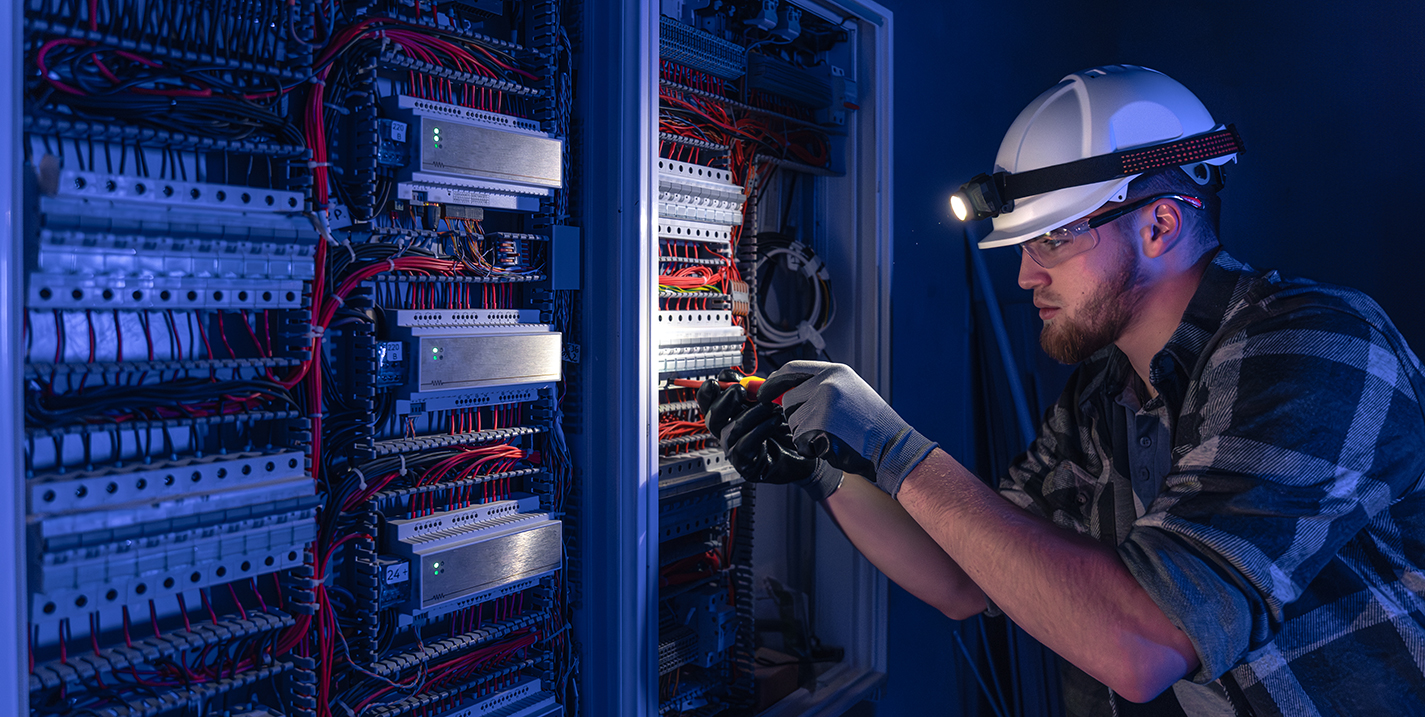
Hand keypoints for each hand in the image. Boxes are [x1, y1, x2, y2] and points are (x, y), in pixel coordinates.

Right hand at [697, 372, 842, 500]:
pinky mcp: (746, 466)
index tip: (722, 379)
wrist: (812, 449)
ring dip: (751, 414)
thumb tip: (738, 377)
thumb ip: (754, 389)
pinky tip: (774, 422)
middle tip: (741, 391)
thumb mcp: (770, 401)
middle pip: (711, 417)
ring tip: (772, 407)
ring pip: (729, 430)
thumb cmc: (791, 426)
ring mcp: (735, 451)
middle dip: (724, 401)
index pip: (708, 403)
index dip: (710, 390)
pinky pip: (743, 446)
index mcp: (730, 415)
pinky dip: (759, 430)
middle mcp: (728, 433)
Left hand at [763, 361, 937, 497]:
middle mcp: (828, 383)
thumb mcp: (849, 393)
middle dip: (795, 417)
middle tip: (819, 427)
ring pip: (793, 423)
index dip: (774, 382)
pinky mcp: (820, 426)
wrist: (892, 447)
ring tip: (833, 435)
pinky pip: (800, 440)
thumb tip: (785, 391)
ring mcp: (824, 404)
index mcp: (835, 372)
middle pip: (788, 400)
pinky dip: (811, 448)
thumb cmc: (872, 425)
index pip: (792, 369)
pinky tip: (833, 446)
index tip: (763, 393)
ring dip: (805, 435)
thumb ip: (819, 388)